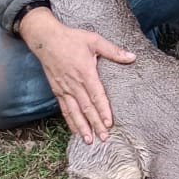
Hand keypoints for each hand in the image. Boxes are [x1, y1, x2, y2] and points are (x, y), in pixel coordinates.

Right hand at [19, 6, 135, 144]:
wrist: (46, 39)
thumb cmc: (71, 38)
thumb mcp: (94, 40)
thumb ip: (113, 51)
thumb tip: (132, 57)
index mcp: (85, 72)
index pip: (96, 95)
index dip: (103, 110)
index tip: (109, 123)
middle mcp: (74, 84)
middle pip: (86, 108)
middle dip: (95, 124)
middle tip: (103, 138)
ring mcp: (64, 89)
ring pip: (74, 112)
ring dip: (82, 127)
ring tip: (89, 141)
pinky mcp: (57, 91)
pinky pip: (64, 109)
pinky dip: (70, 121)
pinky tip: (75, 131)